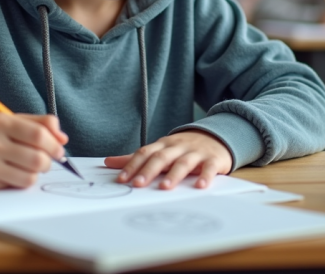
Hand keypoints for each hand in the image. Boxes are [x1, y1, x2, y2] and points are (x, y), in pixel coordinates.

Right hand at [0, 113, 67, 189]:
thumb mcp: (14, 120)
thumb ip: (41, 124)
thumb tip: (63, 139)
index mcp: (1, 121)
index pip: (38, 135)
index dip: (54, 145)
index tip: (59, 151)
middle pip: (36, 158)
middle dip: (48, 162)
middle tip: (46, 160)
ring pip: (29, 176)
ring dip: (37, 173)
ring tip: (31, 166)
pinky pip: (17, 186)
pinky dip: (23, 180)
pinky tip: (16, 173)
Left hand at [104, 130, 231, 189]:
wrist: (216, 136)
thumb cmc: (183, 147)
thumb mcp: (159, 150)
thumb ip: (135, 158)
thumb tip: (108, 162)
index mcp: (163, 145)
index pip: (145, 153)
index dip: (132, 165)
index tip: (121, 179)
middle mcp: (177, 147)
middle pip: (161, 157)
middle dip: (149, 171)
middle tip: (138, 184)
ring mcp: (195, 152)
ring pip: (183, 162)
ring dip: (174, 174)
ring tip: (165, 187)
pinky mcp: (212, 160)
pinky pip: (209, 167)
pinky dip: (205, 176)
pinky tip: (200, 186)